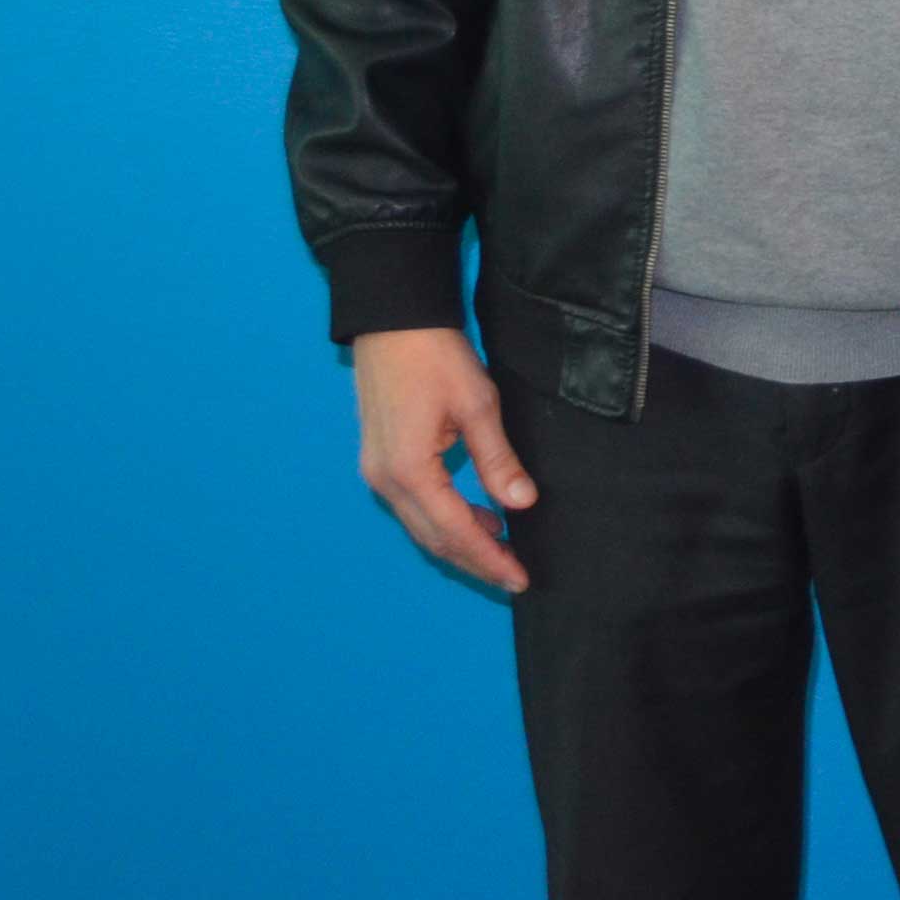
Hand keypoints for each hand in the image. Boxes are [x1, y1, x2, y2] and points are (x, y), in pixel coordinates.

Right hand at [352, 326, 533, 593]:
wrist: (391, 322)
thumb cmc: (435, 356)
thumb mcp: (477, 405)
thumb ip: (498, 459)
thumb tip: (522, 503)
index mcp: (409, 471)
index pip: (455, 531)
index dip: (489, 559)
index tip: (520, 578)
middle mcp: (385, 481)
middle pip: (434, 538)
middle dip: (475, 560)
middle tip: (514, 574)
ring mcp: (377, 472)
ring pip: (422, 525)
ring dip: (461, 541)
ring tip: (503, 549)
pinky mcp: (380, 460)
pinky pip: (414, 505)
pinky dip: (445, 519)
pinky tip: (477, 517)